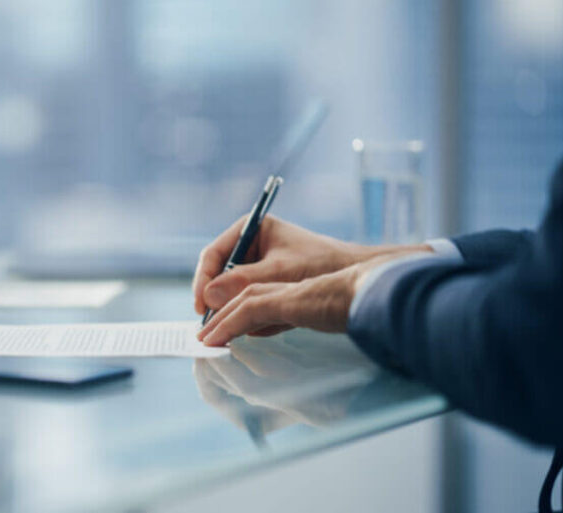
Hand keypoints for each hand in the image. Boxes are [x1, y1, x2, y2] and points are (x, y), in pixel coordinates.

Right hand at [196, 252, 419, 346]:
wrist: (361, 281)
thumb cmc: (323, 266)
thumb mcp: (279, 272)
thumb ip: (241, 282)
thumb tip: (208, 297)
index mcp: (252, 230)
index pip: (214, 255)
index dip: (203, 280)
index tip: (201, 305)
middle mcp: (254, 247)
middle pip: (221, 276)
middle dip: (217, 301)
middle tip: (210, 326)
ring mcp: (263, 268)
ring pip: (236, 294)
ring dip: (235, 313)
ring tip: (233, 332)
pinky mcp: (272, 288)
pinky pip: (252, 305)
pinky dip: (254, 319)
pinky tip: (259, 330)